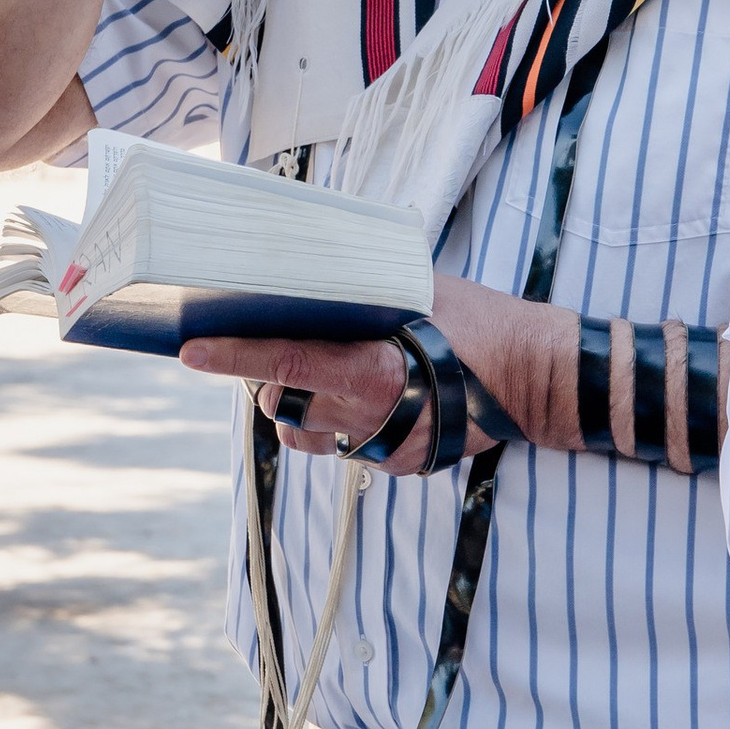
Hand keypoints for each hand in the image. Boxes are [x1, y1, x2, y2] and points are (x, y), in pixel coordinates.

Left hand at [179, 277, 557, 472]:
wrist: (540, 379)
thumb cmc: (482, 322)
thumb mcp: (422, 288)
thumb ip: (366, 285)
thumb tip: (309, 263)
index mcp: (372, 372)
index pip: (285, 361)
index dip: (233, 357)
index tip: (190, 350)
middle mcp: (371, 418)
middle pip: (283, 406)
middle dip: (264, 378)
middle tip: (259, 345)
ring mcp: (383, 449)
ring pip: (305, 434)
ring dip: (295, 403)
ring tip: (307, 369)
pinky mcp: (397, 465)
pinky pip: (343, 445)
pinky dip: (335, 418)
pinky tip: (356, 391)